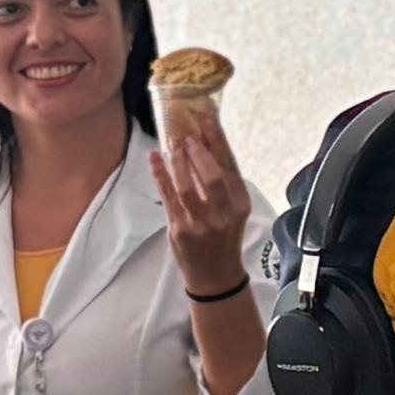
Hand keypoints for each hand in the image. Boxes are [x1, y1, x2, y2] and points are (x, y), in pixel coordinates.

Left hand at [149, 112, 256, 295]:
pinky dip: (160, 174)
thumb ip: (223, 183)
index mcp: (240, 203)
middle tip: (186, 134)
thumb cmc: (224, 237)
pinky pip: (168, 197)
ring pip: (187, 186)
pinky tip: (154, 158)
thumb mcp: (234, 210)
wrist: (216, 276)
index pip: (230, 165)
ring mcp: (201, 223)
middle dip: (198, 151)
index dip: (218, 140)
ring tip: (171, 145)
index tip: (207, 118)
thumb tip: (204, 144)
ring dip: (177, 161)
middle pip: (212, 175)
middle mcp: (223, 213)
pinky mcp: (180, 230)